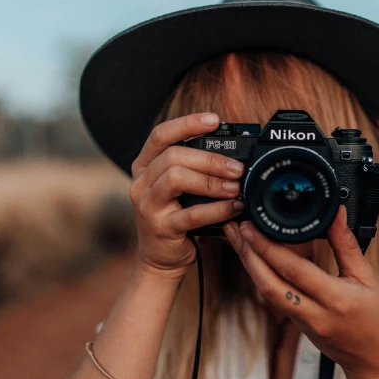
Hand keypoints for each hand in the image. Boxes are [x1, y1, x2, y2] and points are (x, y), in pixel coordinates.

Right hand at [129, 112, 244, 279]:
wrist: (162, 258)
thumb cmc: (178, 217)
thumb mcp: (182, 189)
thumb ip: (196, 169)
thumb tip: (235, 155)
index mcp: (145, 165)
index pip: (161, 134)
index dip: (188, 124)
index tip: (215, 120)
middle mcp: (141, 182)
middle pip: (173, 156)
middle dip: (210, 159)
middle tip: (238, 168)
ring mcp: (147, 205)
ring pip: (176, 178)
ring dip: (211, 181)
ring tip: (236, 188)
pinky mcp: (159, 228)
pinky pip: (191, 214)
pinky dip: (216, 209)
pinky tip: (234, 208)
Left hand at [223, 206, 378, 377]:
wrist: (374, 361)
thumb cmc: (376, 320)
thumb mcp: (368, 278)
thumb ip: (346, 245)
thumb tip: (335, 213)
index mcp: (336, 299)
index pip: (294, 271)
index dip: (268, 247)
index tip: (252, 227)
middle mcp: (314, 314)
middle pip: (270, 284)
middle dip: (248, 254)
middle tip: (234, 228)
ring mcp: (302, 323)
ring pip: (266, 292)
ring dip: (249, 264)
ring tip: (236, 239)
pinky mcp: (296, 326)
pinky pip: (273, 299)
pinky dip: (261, 276)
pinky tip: (253, 258)